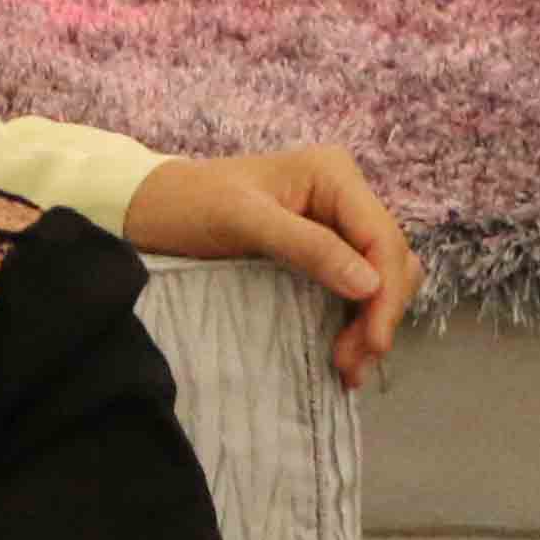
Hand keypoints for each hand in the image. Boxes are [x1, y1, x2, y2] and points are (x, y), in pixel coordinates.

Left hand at [124, 143, 416, 387]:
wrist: (149, 207)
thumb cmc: (189, 204)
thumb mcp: (244, 221)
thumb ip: (308, 247)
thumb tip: (370, 284)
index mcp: (333, 174)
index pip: (383, 238)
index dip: (386, 294)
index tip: (373, 344)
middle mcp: (344, 193)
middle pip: (390, 260)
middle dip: (379, 313)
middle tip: (353, 364)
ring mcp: (335, 220)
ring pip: (380, 276)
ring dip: (370, 321)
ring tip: (348, 365)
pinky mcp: (322, 247)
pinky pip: (356, 284)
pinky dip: (355, 317)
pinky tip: (343, 349)